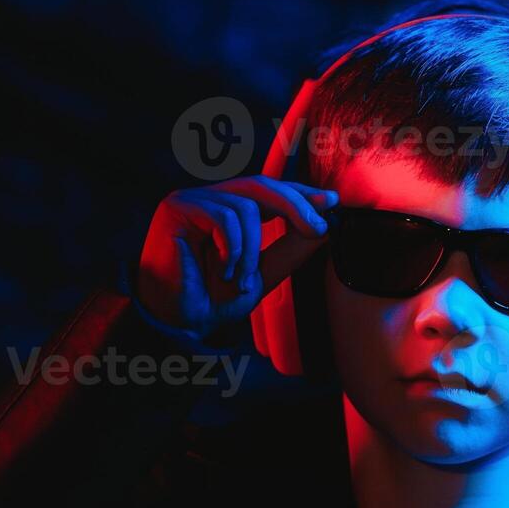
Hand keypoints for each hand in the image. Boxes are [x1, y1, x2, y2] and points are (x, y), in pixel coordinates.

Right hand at [136, 176, 337, 338]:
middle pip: (262, 185)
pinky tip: (222, 269)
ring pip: (247, 205)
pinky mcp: (177, 206)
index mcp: (229, 211)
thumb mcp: (262, 273)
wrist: (179, 322)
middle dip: (296, 205)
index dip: (300, 193)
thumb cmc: (213, 300)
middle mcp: (210, 199)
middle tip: (318, 228)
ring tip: (239, 278)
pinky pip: (224, 217)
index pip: (269, 191)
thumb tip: (322, 227)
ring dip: (252, 249)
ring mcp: (192, 199)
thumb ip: (289, 250)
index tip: (331, 201)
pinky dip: (233, 248)